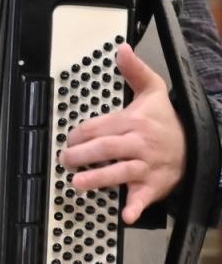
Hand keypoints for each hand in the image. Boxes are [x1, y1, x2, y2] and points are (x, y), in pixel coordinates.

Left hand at [59, 43, 185, 223]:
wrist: (198, 144)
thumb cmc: (166, 120)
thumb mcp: (152, 90)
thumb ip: (134, 70)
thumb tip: (121, 48)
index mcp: (134, 121)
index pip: (99, 127)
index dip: (80, 134)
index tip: (69, 139)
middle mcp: (140, 143)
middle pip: (106, 148)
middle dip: (82, 155)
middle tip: (65, 159)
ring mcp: (148, 166)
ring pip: (121, 172)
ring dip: (99, 179)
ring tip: (77, 183)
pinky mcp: (156, 185)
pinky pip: (144, 197)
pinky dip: (135, 206)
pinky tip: (125, 215)